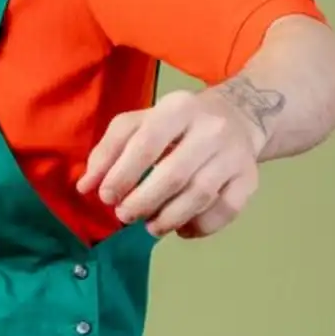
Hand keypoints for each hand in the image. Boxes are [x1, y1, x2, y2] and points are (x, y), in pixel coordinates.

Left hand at [76, 89, 263, 239]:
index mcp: (178, 107)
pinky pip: (225, 211)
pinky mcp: (249, 178)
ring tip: (150, 226)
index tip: (106, 196)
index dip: (122, 173)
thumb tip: (85, 186)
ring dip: (168, 218)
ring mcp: (234, 154)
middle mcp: (210, 128)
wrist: (239, 116)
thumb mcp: (142, 122)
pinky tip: (182, 229)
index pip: (146, 142)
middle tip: (125, 215)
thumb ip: (110, 149)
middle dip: (142, 201)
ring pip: (199, 195)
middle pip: (173, 174)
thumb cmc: (178, 122)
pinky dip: (200, 226)